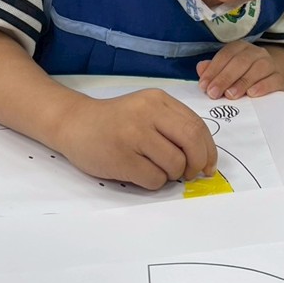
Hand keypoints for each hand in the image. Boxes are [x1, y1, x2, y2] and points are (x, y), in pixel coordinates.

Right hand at [55, 89, 217, 189]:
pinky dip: (154, 182)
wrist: (74, 124)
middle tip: (191, 173)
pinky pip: (154, 179)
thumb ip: (174, 125)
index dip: (208, 150)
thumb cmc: (116, 121)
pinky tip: (140, 173)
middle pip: (191, 143)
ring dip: (172, 175)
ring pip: (175, 165)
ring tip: (156, 169)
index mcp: (158, 100)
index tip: (208, 165)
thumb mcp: (147, 110)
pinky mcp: (121, 157)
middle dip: (197, 164)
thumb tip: (205, 158)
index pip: (197, 126)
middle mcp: (147, 113)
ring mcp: (133, 135)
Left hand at [196, 41, 283, 99]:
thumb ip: (212, 70)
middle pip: (240, 62)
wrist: (267, 80)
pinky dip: (262, 86)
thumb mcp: (225, 71)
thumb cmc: (240, 76)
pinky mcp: (279, 79)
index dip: (213, 70)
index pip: (226, 55)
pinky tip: (252, 94)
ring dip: (242, 82)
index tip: (204, 86)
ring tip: (230, 95)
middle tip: (213, 93)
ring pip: (257, 69)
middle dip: (224, 78)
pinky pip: (273, 80)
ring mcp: (269, 64)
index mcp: (240, 48)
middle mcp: (256, 53)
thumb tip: (201, 68)